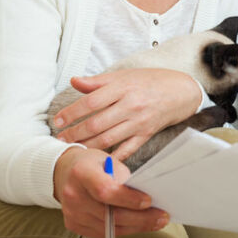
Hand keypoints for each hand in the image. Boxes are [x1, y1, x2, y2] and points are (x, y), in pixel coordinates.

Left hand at [53, 68, 199, 159]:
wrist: (180, 91)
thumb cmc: (148, 82)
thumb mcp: (123, 76)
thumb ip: (97, 81)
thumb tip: (74, 81)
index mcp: (123, 87)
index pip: (91, 102)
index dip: (72, 112)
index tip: (57, 120)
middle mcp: (131, 105)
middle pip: (97, 123)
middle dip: (75, 133)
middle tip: (60, 139)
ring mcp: (139, 122)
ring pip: (108, 139)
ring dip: (88, 146)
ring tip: (73, 149)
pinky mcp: (146, 135)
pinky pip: (126, 150)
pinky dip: (111, 158)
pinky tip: (97, 162)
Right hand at [53, 147, 168, 237]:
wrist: (64, 171)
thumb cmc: (91, 163)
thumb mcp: (107, 159)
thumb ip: (123, 176)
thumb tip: (146, 196)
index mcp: (81, 172)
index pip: (105, 190)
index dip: (128, 198)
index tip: (149, 201)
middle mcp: (73, 194)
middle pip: (110, 214)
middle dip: (140, 218)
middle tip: (161, 216)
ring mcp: (71, 212)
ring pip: (109, 227)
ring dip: (135, 226)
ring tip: (155, 222)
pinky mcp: (73, 224)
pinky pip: (102, 232)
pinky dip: (123, 229)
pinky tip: (138, 225)